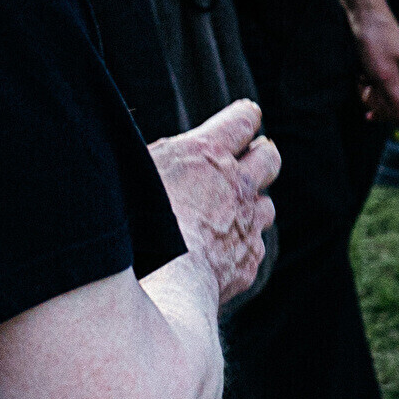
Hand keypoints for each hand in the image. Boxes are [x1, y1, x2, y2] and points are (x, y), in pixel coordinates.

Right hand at [150, 100, 279, 306]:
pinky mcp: (248, 261)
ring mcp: (248, 226)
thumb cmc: (131, 225)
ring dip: (252, 203)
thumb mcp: (129, 171)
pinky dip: (241, 243)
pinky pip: (253, 245)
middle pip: (269, 159)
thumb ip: (151, 156)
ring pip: (265, 205)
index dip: (245, 116)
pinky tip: (219, 250)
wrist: (161, 285)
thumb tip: (140, 140)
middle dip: (262, 154)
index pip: (241, 121)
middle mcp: (236, 186)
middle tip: (250, 156)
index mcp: (206, 154)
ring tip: (229, 209)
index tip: (248, 113)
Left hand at [349, 1, 398, 134]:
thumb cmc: (375, 43)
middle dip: (374, 99)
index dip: (381, 107)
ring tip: (364, 73)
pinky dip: (369, 85)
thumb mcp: (385, 77)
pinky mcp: (398, 75)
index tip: (369, 88)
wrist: (366, 17)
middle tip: (365, 78)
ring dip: (369, 91)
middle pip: (394, 110)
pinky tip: (365, 72)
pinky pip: (382, 92)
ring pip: (385, 102)